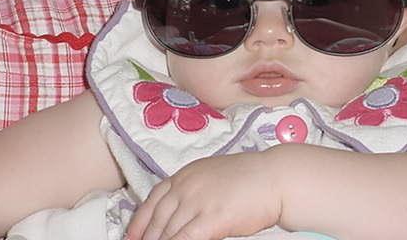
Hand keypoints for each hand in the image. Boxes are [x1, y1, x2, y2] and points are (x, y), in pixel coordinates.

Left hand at [126, 151, 280, 239]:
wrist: (274, 177)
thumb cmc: (250, 177)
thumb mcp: (213, 175)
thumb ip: (194, 190)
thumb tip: (181, 211)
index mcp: (186, 174)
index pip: (152, 199)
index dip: (139, 222)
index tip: (132, 237)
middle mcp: (186, 186)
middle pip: (157, 219)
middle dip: (148, 238)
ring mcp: (197, 202)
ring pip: (168, 232)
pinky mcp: (211, 219)